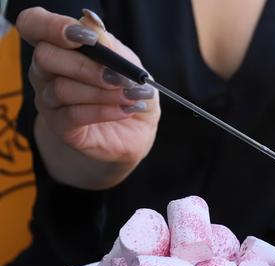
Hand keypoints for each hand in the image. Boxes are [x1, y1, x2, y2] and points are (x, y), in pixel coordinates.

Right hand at [16, 7, 160, 186]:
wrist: (136, 130)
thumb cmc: (127, 90)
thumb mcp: (129, 64)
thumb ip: (110, 45)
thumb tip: (91, 22)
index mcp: (59, 46)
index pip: (34, 25)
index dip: (53, 27)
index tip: (88, 38)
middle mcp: (46, 71)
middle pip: (46, 57)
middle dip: (85, 66)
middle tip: (118, 77)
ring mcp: (49, 100)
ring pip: (62, 89)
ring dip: (101, 92)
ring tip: (130, 97)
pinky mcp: (60, 126)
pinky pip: (74, 115)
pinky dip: (103, 111)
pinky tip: (125, 110)